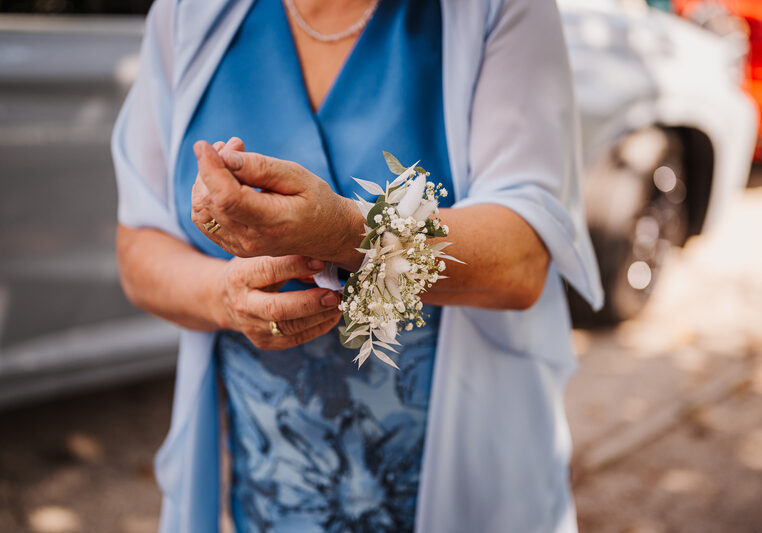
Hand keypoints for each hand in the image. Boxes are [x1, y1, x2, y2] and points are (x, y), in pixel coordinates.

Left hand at [190, 139, 363, 268]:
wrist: (326, 235)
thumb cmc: (317, 201)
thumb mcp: (298, 177)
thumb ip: (262, 168)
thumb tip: (225, 157)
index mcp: (273, 223)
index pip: (228, 198)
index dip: (210, 169)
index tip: (203, 145)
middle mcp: (252, 240)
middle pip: (211, 201)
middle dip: (211, 167)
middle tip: (235, 144)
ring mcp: (240, 247)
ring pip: (201, 211)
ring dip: (205, 180)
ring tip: (229, 157)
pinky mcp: (232, 245)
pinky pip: (204, 219)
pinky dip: (205, 194)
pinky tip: (223, 177)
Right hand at [214, 254, 341, 349]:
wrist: (224, 299)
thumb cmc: (251, 269)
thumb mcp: (259, 256)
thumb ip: (285, 255)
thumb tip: (323, 255)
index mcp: (241, 276)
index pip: (268, 271)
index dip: (295, 266)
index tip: (320, 262)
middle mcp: (244, 304)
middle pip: (277, 309)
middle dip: (310, 303)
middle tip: (335, 295)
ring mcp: (252, 327)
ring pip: (289, 327)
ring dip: (319, 316)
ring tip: (340, 304)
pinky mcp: (263, 341)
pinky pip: (295, 339)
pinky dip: (318, 328)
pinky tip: (332, 316)